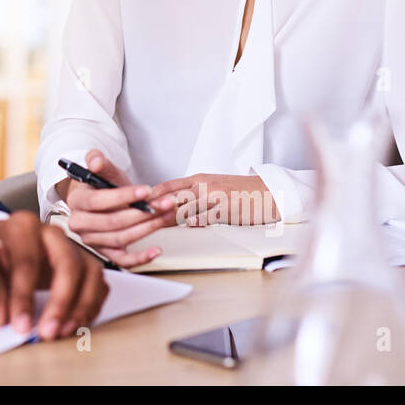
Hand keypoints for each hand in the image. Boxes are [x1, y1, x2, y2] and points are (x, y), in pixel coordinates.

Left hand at [0, 211, 108, 340]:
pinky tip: (75, 324)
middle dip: (60, 302)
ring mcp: (73, 247)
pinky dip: (91, 306)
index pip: (28, 262)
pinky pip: (99, 284)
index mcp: (23, 226)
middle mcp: (53, 233)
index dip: (23, 297)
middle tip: (48, 331)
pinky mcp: (85, 263)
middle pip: (68, 265)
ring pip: (90, 274)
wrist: (2, 244)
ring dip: (81, 307)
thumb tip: (2, 318)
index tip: (20, 325)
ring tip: (63, 332)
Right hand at [56, 149, 176, 267]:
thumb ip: (99, 161)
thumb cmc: (102, 186)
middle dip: (141, 213)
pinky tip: (156, 250)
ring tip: (165, 216)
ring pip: (120, 239)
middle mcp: (79, 224)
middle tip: (163, 204)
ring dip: (147, 229)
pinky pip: (122, 260)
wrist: (101, 200)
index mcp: (76, 201)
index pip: (97, 201)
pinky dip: (140, 258)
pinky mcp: (105, 252)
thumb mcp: (103, 170)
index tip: (146, 191)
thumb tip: (96, 161)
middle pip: (111, 222)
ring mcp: (91, 240)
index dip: (123, 196)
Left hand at [146, 173, 279, 225]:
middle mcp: (204, 186)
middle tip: (138, 216)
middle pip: (173, 197)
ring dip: (169, 217)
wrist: (268, 193)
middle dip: (154, 207)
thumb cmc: (239, 193)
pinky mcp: (227, 209)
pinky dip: (196, 221)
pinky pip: (208, 216)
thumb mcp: (213, 188)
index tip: (136, 202)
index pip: (168, 185)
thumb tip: (171, 206)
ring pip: (187, 207)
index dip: (151, 194)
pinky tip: (187, 225)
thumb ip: (193, 195)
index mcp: (199, 179)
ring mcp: (215, 197)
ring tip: (153, 224)